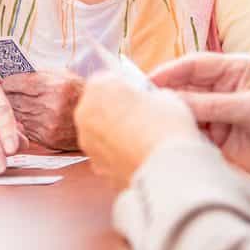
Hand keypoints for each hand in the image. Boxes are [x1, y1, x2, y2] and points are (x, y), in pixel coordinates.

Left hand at [2, 68, 83, 150]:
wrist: (102, 119)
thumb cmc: (80, 93)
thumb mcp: (64, 76)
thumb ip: (39, 75)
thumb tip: (14, 74)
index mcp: (55, 86)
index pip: (17, 83)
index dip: (8, 83)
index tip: (5, 83)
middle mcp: (51, 105)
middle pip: (15, 100)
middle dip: (9, 96)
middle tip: (5, 94)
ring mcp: (49, 124)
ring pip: (19, 115)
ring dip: (16, 110)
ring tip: (17, 104)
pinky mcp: (49, 138)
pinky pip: (26, 128)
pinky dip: (25, 122)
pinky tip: (29, 117)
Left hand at [74, 75, 199, 189]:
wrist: (165, 170)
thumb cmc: (165, 128)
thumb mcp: (165, 97)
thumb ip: (149, 95)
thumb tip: (151, 101)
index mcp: (98, 87)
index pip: (107, 80)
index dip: (125, 88)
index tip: (138, 95)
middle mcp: (84, 113)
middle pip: (99, 106)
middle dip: (117, 110)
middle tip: (142, 118)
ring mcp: (86, 142)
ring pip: (100, 132)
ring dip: (115, 134)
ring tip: (143, 140)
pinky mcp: (95, 166)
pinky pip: (106, 155)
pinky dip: (118, 155)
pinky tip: (139, 157)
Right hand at [150, 54, 249, 203]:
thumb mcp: (249, 109)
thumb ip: (209, 105)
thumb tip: (171, 100)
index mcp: (233, 69)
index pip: (194, 65)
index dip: (169, 72)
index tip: (147, 81)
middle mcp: (220, 86)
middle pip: (183, 84)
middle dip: (165, 92)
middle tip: (143, 102)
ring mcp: (214, 109)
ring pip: (181, 106)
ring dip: (169, 112)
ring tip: (152, 119)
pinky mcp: (210, 132)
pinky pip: (187, 126)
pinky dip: (177, 129)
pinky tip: (167, 133)